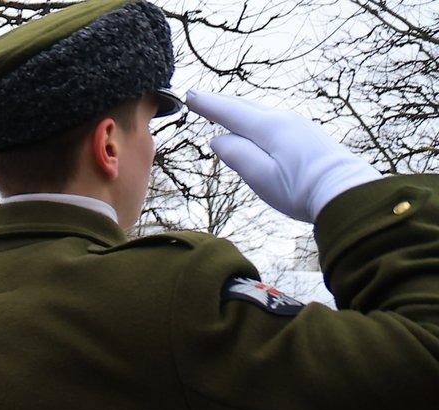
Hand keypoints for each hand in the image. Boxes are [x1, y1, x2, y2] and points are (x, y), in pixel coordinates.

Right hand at [187, 88, 382, 222]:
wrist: (344, 190)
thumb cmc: (300, 188)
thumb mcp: (260, 176)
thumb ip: (236, 155)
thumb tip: (218, 139)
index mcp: (270, 128)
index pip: (231, 112)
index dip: (208, 104)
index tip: (189, 95)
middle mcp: (284, 119)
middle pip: (245, 106)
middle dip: (220, 102)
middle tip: (198, 96)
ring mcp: (298, 125)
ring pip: (260, 111)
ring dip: (238, 109)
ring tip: (221, 108)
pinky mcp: (307, 134)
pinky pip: (273, 120)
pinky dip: (254, 118)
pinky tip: (252, 125)